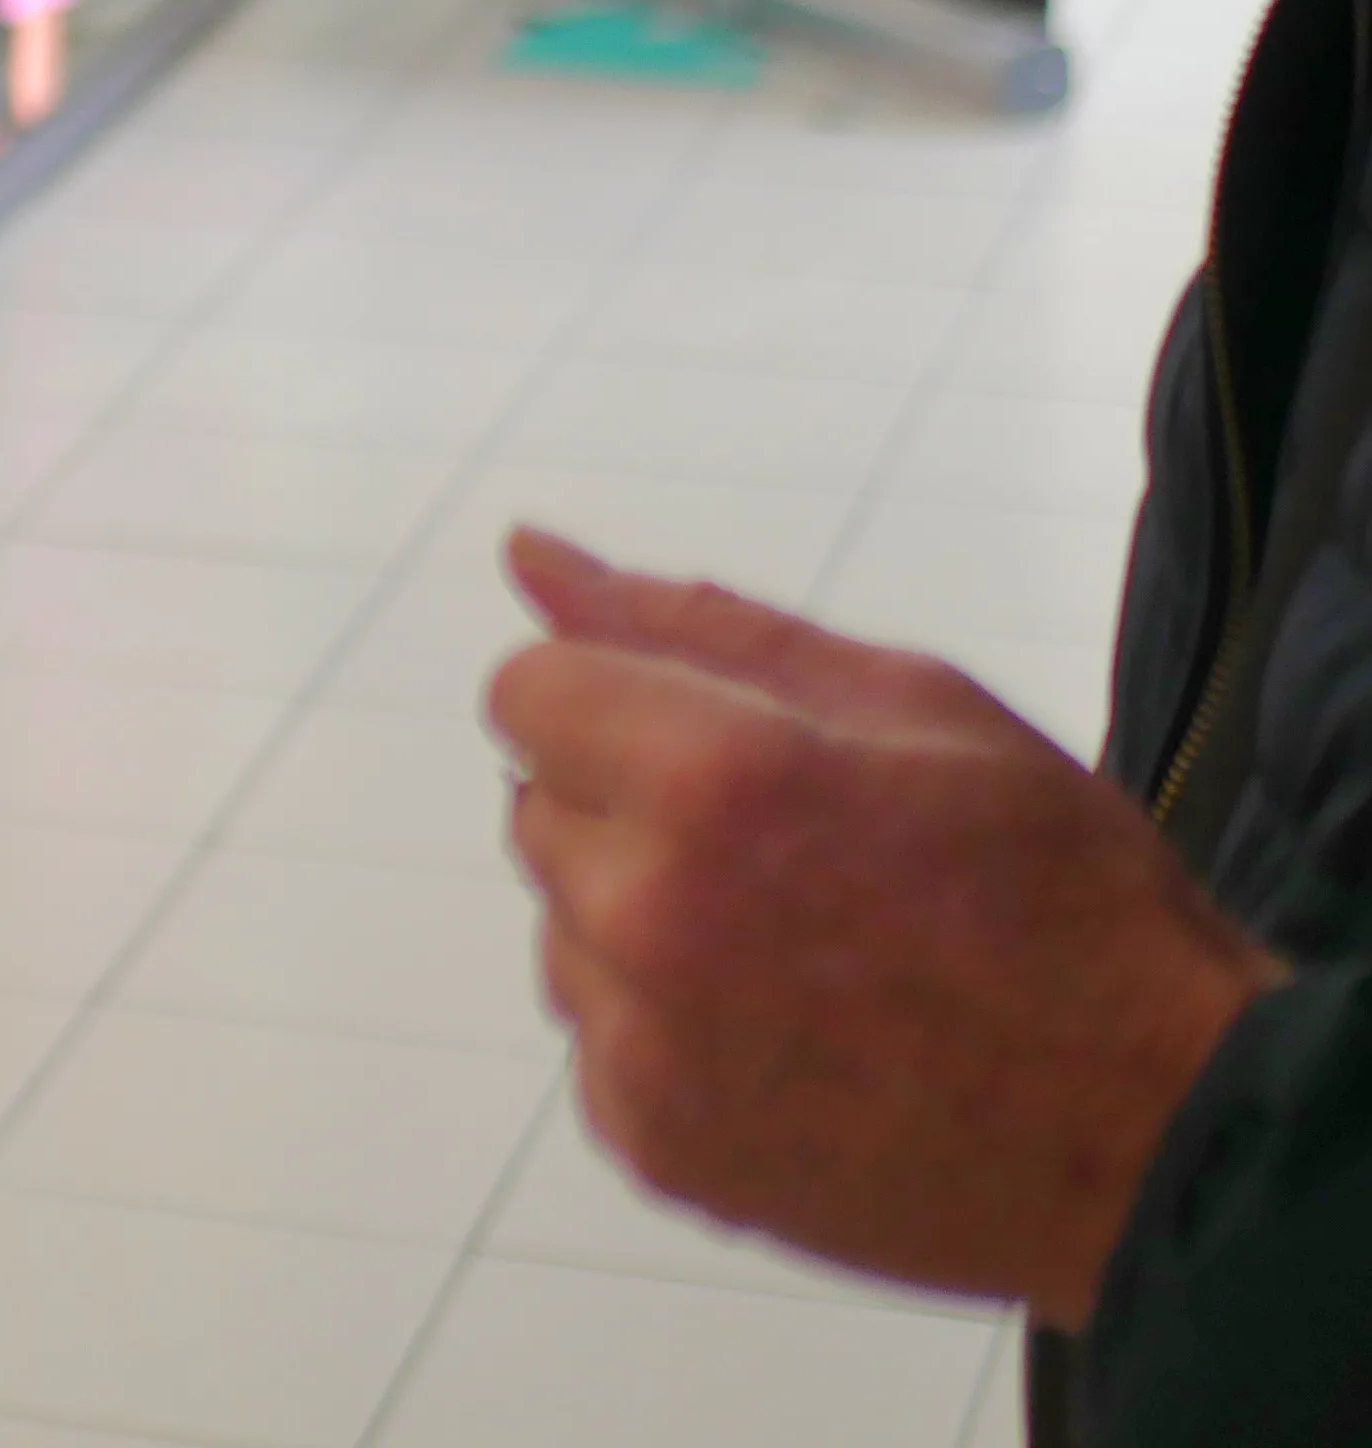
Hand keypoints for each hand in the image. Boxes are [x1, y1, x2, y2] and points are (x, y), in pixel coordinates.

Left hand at [490, 527, 1282, 1321]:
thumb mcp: (913, 706)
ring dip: (643, 921)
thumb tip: (532, 553)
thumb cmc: (1061, 899)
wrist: (1162, 1136)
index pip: (529, 690)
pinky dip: (668, 1031)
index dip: (619, 699)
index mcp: (710, 778)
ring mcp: (645, 1042)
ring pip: (566, 926)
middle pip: (539, 806)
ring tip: (808, 955)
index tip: (710, 739)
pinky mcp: (653, 1139)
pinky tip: (798, 1041)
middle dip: (633, 806)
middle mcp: (649, 911)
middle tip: (791, 855)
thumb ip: (696, 625)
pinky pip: (602, 1038)